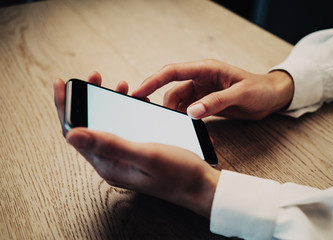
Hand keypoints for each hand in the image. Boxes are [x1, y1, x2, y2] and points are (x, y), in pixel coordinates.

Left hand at [53, 72, 219, 217]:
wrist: (200, 186)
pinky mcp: (134, 154)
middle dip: (89, 99)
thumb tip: (72, 134)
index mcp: (108, 163)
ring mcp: (123, 158)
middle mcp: (111, 161)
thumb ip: (111, 144)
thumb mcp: (146, 155)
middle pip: (88, 127)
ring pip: (106, 126)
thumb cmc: (179, 172)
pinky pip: (121, 130)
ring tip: (120, 86)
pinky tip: (134, 103)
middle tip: (96, 77)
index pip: (75, 132)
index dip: (65, 107)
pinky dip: (124, 113)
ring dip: (109, 104)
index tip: (61, 83)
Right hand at [133, 59, 293, 119]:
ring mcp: (201, 92)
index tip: (137, 92)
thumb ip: (216, 102)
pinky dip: (189, 123)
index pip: (172, 72)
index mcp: (205, 70)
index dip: (152, 81)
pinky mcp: (205, 104)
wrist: (271, 97)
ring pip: (179, 105)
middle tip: (167, 125)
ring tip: (186, 132)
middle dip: (167, 109)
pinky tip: (197, 133)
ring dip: (179, 119)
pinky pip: (190, 113)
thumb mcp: (240, 94)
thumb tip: (191, 112)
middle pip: (172, 93)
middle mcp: (200, 80)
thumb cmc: (259, 90)